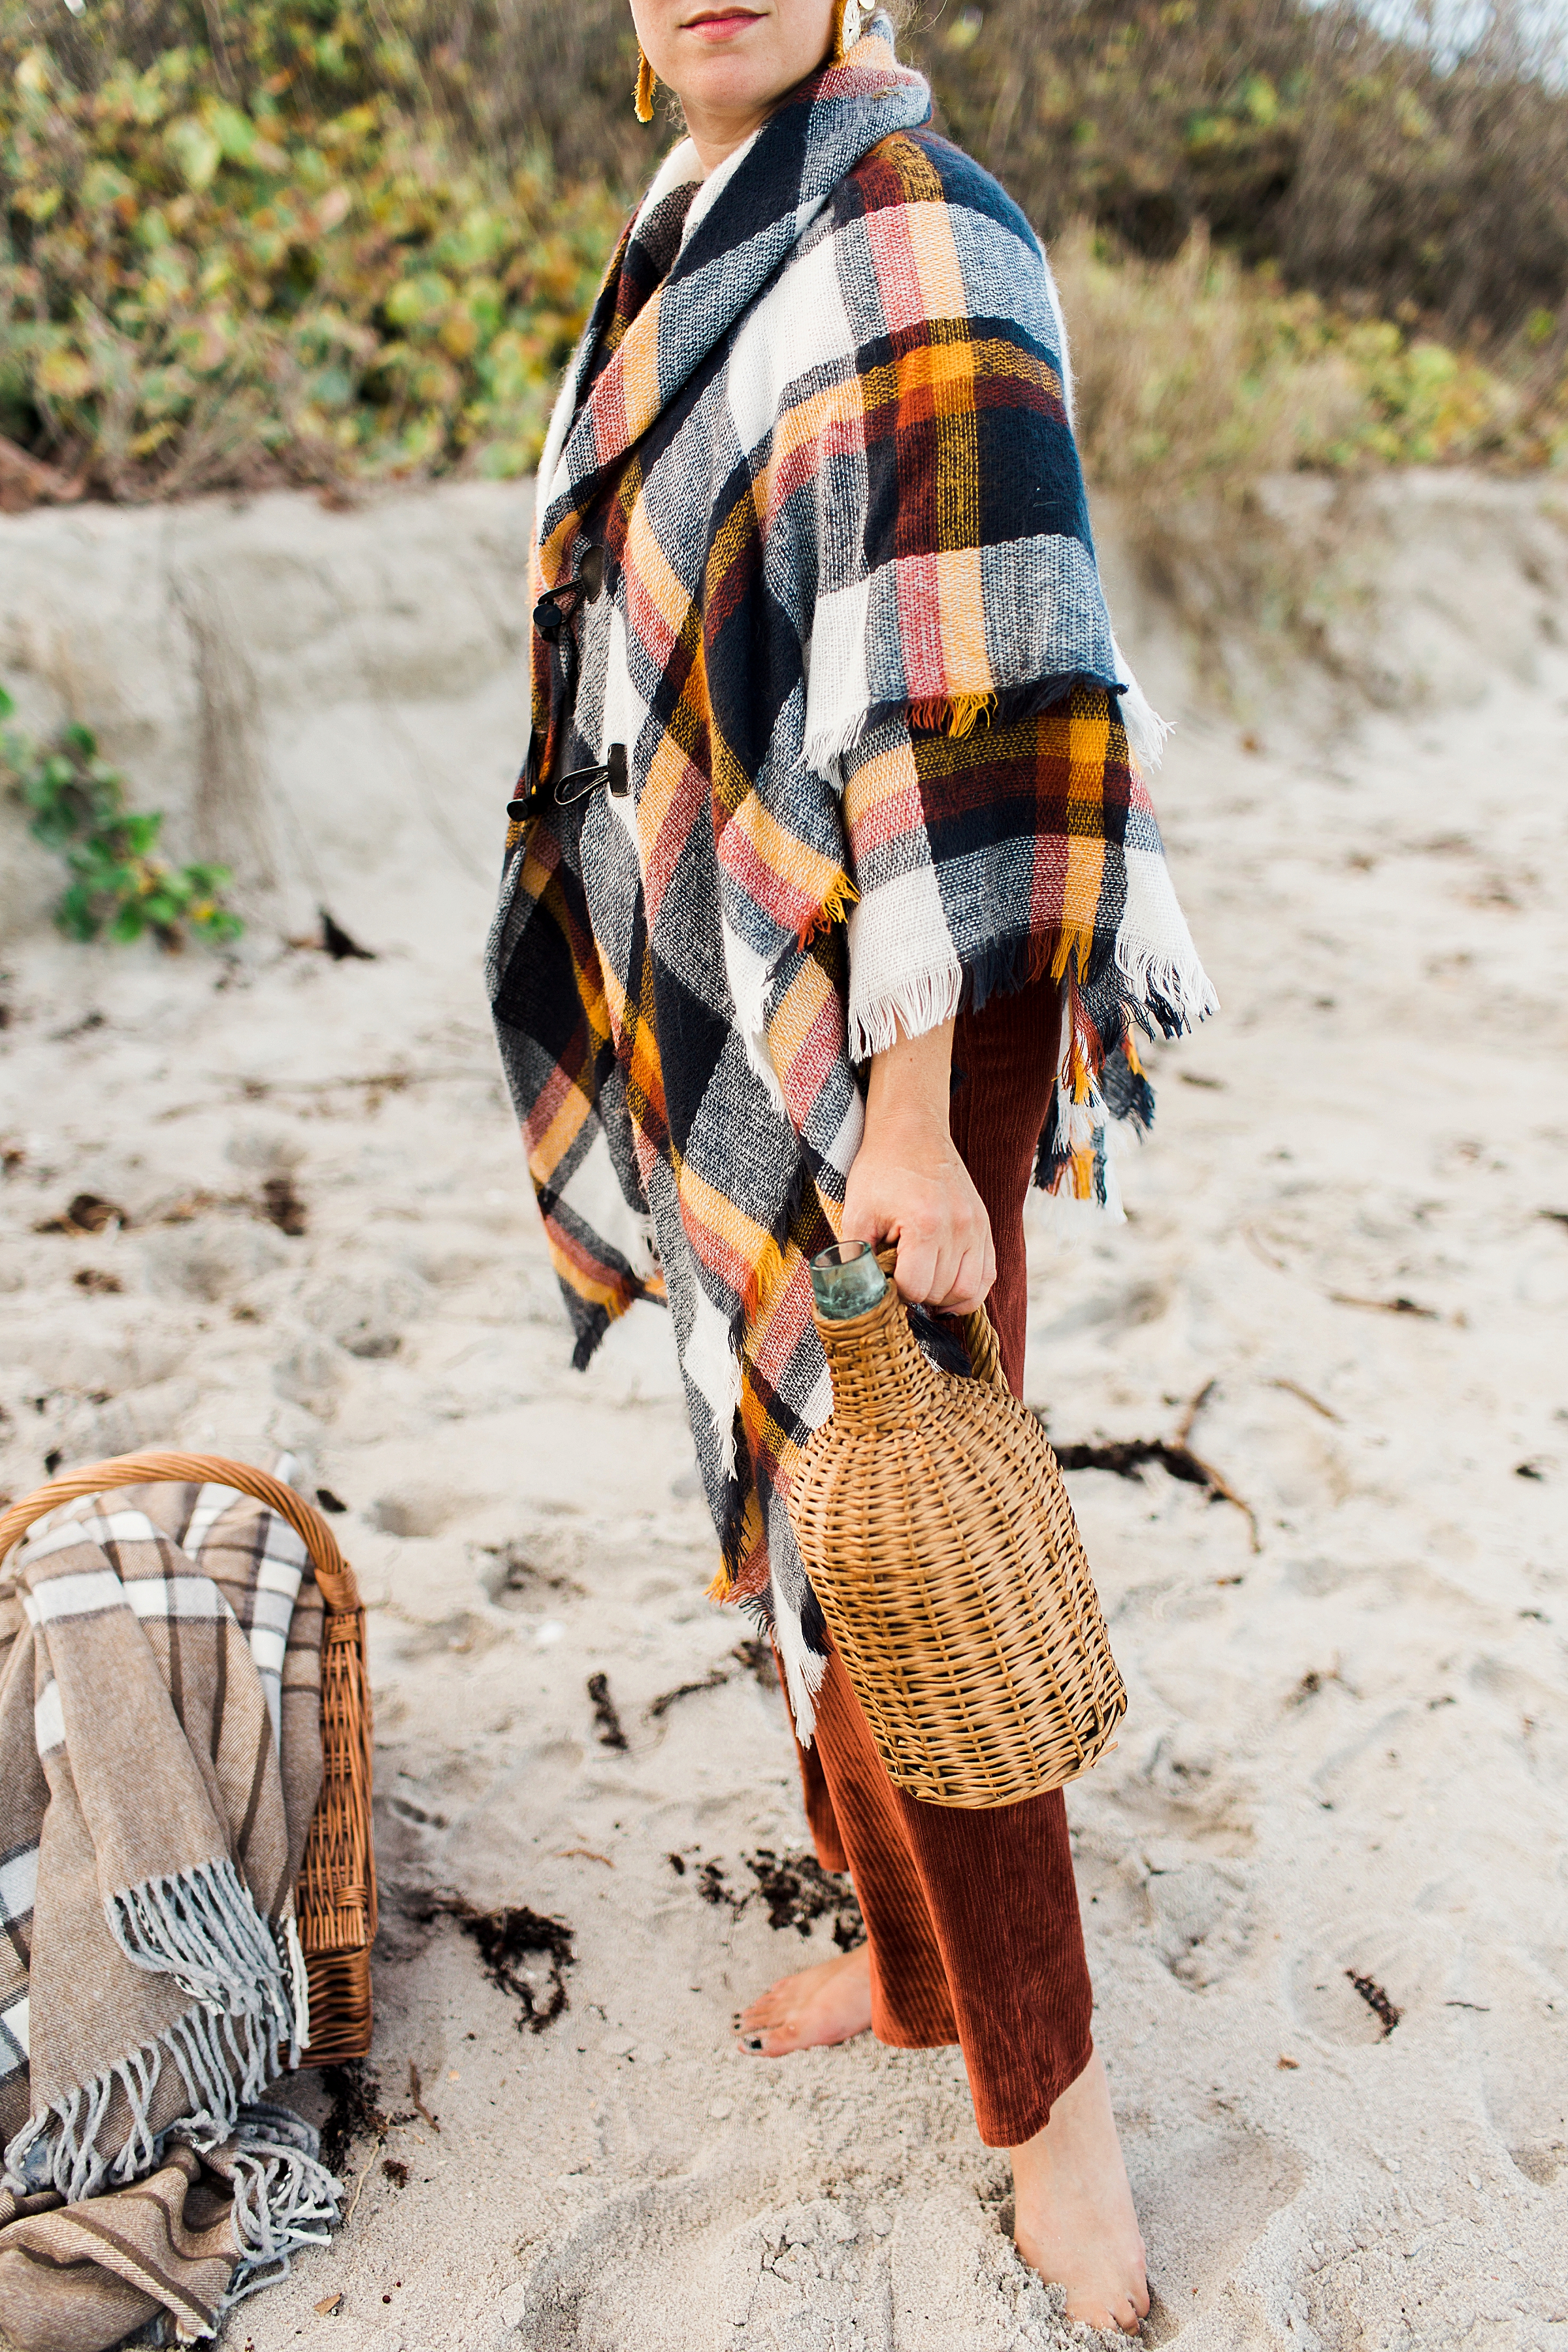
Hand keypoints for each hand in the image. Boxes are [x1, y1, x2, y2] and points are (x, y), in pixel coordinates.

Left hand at [841, 1019, 995, 1313]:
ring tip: (920, 1284)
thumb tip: (858, 1298)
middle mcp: (959, 1227)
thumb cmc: (880, 1169)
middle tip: (897, 1278)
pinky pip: (987, 1275)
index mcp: (926, 1223)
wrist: (912, 1129)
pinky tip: (944, 1285)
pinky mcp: (985, 1225)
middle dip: (916, 1294)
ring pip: (970, 1291)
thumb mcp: (856, 1212)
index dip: (894, 1293)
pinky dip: (967, 1290)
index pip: (916, 1288)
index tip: (882, 1280)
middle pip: (942, 1292)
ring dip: (942, 1298)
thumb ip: (856, 1258)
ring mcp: (977, 1226)